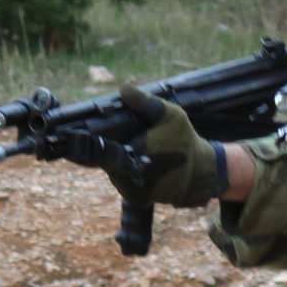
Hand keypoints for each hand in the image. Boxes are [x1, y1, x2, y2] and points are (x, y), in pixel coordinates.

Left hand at [104, 83, 221, 206]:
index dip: (92, 140)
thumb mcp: (170, 115)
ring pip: (113, 171)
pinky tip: (135, 161)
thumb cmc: (184, 139)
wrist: (202, 171)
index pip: (101, 147)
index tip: (85, 133)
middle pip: (105, 159)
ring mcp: (133, 190)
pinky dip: (125, 171)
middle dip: (108, 148)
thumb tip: (124, 88)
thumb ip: (146, 103)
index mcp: (137, 151)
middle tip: (115, 137)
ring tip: (128, 148)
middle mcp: (132, 175)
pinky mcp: (137, 198)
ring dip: (116, 160)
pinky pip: (123, 181)